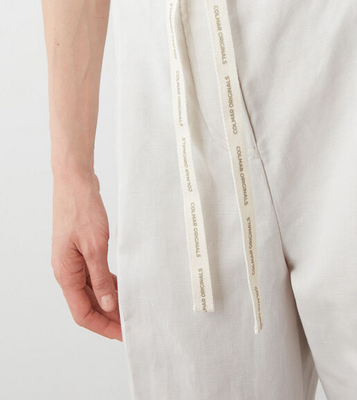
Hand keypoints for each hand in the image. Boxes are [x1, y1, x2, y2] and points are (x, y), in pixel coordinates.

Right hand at [51, 171, 122, 340]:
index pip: (83, 313)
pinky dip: (108, 282)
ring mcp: (73, 259)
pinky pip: (94, 273)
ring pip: (92, 289)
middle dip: (109, 316)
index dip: (103, 326)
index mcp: (66, 274)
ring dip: (109, 300)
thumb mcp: (95, 246)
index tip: (123, 334)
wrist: (75, 181)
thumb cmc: (81, 209)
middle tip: (132, 324)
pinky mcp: (81, 248)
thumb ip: (101, 277)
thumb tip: (108, 304)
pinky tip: (123, 284)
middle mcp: (67, 270)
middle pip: (87, 304)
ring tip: (131, 307)